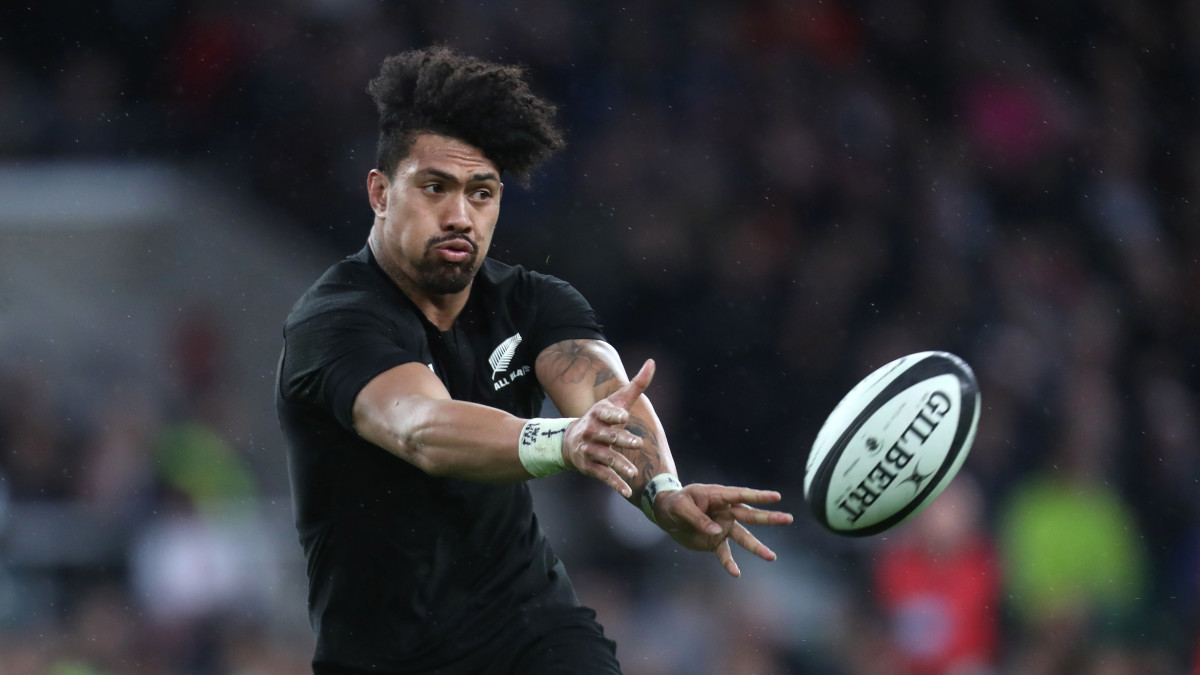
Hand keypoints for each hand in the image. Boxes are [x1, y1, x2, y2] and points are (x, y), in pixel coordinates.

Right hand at [562, 360, 654, 497]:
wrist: (571, 441)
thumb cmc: (602, 418)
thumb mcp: (616, 401)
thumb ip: (636, 385)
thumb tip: (652, 362)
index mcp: (598, 414)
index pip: (605, 413)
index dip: (613, 415)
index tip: (623, 417)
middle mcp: (591, 431)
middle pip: (607, 436)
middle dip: (621, 440)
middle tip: (638, 444)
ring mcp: (589, 450)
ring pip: (605, 458)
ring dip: (619, 465)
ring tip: (633, 473)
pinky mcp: (589, 467)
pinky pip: (602, 475)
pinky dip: (614, 483)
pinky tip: (626, 491)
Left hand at [654, 485, 793, 576]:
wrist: (666, 514)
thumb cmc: (675, 504)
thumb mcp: (681, 507)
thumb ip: (698, 518)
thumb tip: (717, 531)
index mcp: (718, 496)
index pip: (740, 495)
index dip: (758, 496)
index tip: (776, 497)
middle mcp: (725, 511)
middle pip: (750, 515)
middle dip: (769, 518)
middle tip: (788, 519)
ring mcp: (723, 527)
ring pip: (744, 537)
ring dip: (757, 547)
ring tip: (771, 557)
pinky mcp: (716, 541)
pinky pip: (725, 553)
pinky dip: (730, 564)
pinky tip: (736, 573)